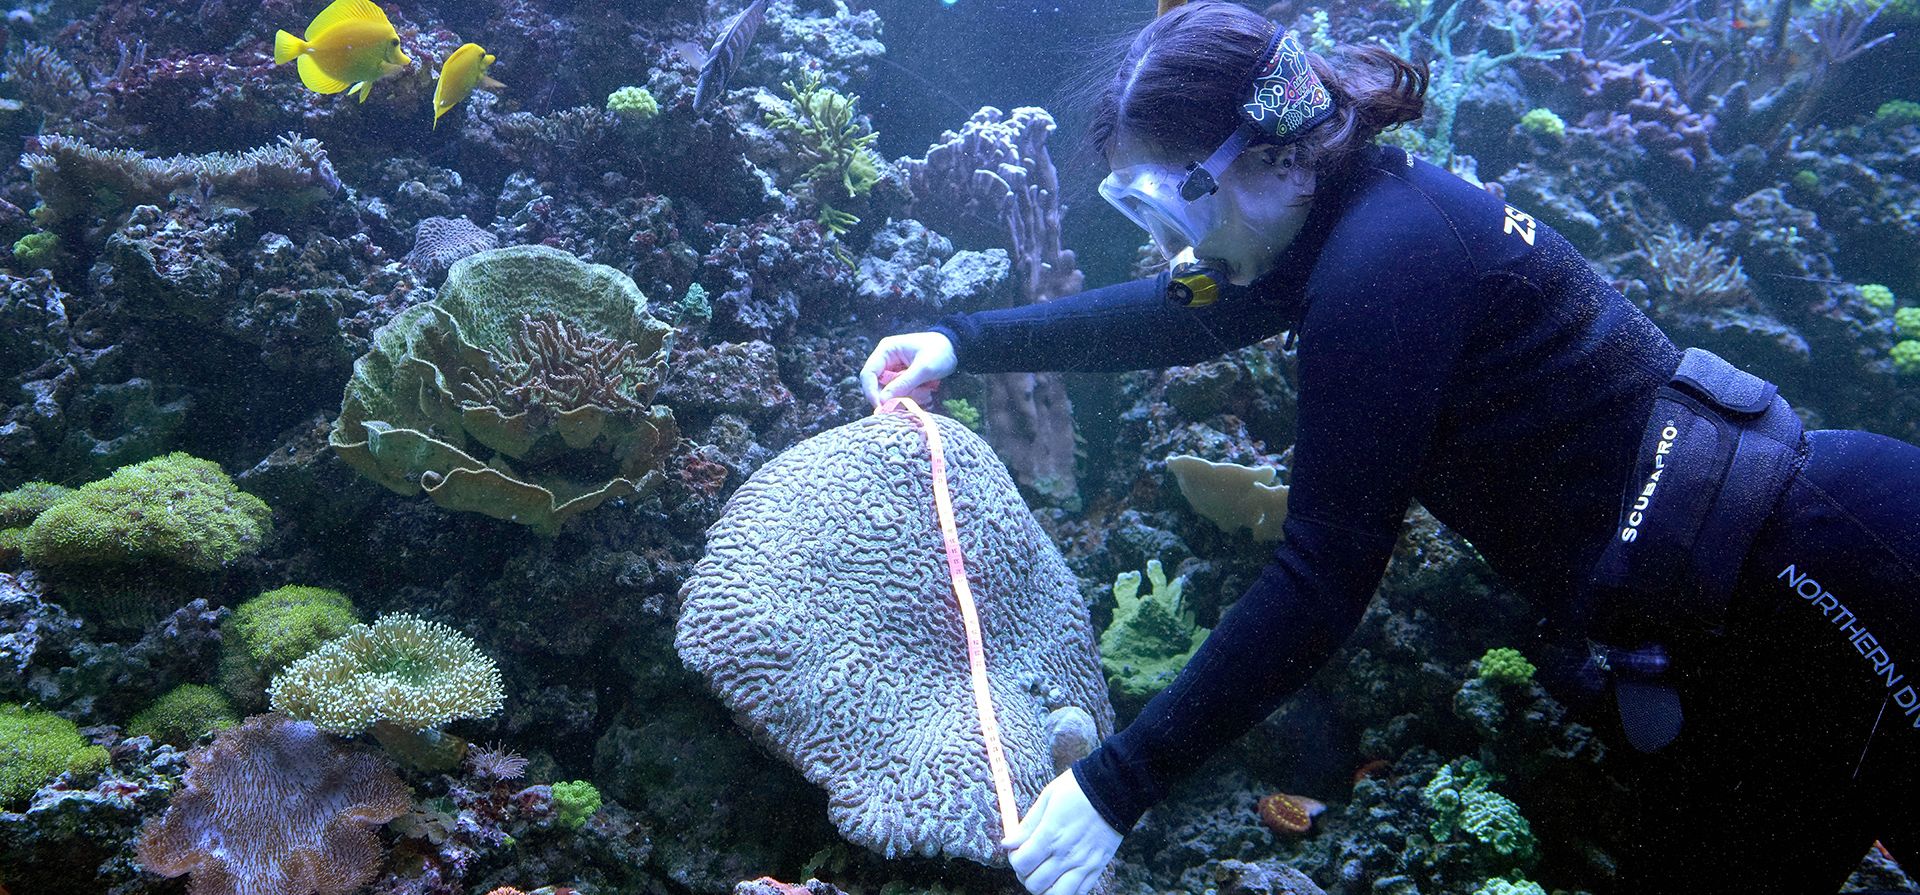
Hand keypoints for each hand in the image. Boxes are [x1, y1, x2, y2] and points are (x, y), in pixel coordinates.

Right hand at [860, 331, 955, 407]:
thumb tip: (883, 401)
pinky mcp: (902, 378)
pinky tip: (925, 392)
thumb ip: (903, 384)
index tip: (881, 408)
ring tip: (925, 393)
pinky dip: (911, 396)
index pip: (868, 374)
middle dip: (894, 397)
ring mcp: (894, 369)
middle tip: (910, 403)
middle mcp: (886, 360)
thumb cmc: (940, 352)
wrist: (955, 348)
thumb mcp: (924, 369)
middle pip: (878, 386)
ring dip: (906, 397)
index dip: (871, 392)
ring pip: (890, 392)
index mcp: (886, 350)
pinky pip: (900, 393)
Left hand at [1002, 770, 1122, 894]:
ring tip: (1044, 874)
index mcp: (1050, 834)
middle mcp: (1066, 854)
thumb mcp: (1048, 797)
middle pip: (1034, 883)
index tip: (1017, 850)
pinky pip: (1078, 893)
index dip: (1014, 859)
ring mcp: (1083, 864)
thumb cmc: (1078, 789)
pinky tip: (1061, 878)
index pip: (1021, 863)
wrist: (1115, 787)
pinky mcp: (1097, 868)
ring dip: (1044, 888)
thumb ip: (1027, 824)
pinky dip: (1065, 891)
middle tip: (1029, 861)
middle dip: (1025, 874)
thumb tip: (1008, 843)